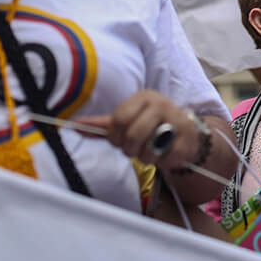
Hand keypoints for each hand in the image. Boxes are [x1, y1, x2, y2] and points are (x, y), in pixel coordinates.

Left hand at [74, 90, 203, 170]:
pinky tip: (166, 154)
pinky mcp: (186, 141)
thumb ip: (102, 125)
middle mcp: (160, 105)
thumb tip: (74, 125)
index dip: (115, 135)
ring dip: (146, 157)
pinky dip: (162, 163)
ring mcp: (176, 121)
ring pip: (148, 150)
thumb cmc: (151, 124)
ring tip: (151, 150)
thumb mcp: (128, 119)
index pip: (119, 119)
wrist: (186, 131)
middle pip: (132, 135)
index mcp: (143, 97)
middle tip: (136, 147)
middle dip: (130, 148)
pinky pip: (165, 160)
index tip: (120, 139)